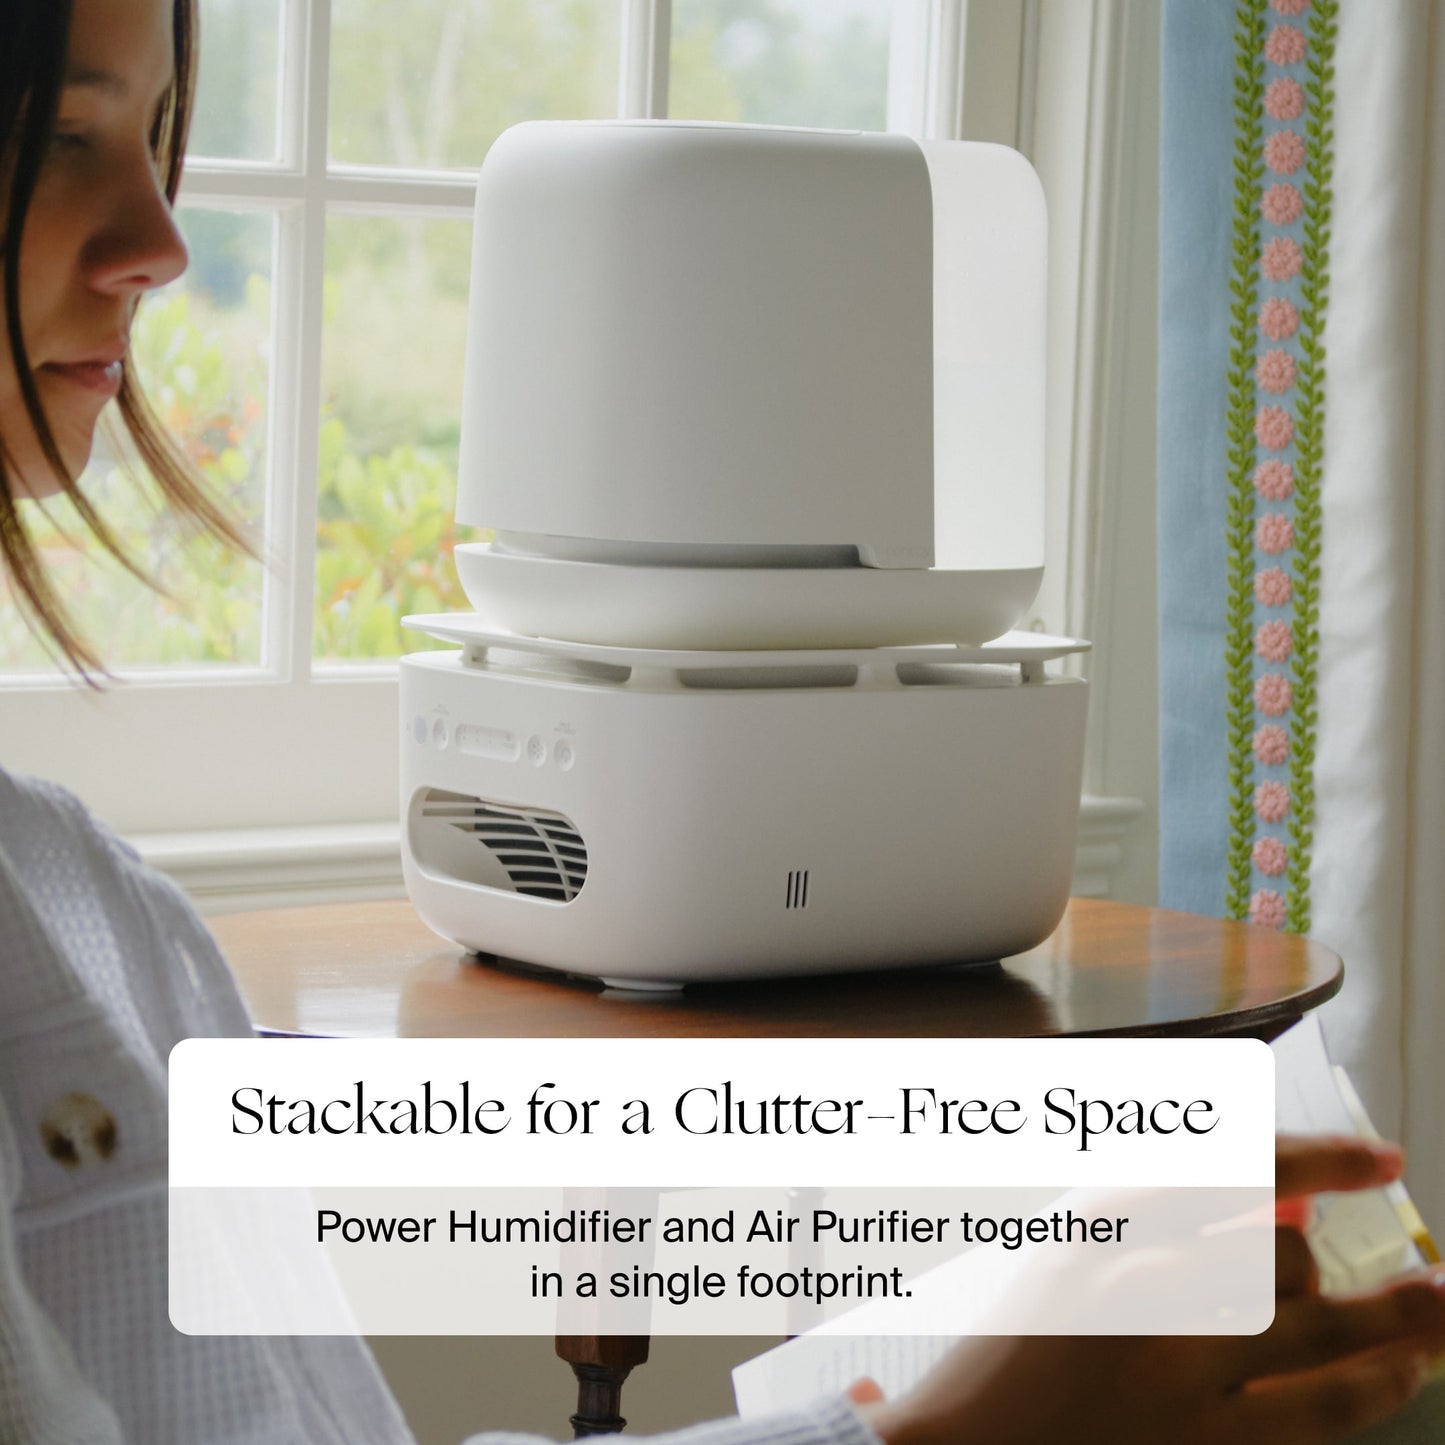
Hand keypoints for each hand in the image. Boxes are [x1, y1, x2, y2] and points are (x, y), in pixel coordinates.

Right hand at [853, 1136, 1444, 1444]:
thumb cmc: (1012, 1350)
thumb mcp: (1066, 1252)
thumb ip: (1152, 1218)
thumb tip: (1274, 1202)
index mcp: (1100, 1226)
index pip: (1230, 1167)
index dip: (1321, 1157)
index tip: (1378, 1160)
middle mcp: (1142, 1289)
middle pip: (1282, 1252)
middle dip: (1337, 1259)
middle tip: (1417, 1267)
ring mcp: (1174, 1373)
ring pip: (1317, 1333)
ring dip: (1396, 1325)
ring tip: (1438, 1314)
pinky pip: (1315, 1417)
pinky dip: (1370, 1391)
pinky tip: (1396, 1378)